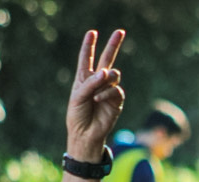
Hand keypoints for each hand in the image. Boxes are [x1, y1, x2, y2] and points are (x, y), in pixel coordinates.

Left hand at [65, 29, 125, 161]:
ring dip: (106, 80)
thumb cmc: (78, 115)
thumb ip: (91, 82)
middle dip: (113, 45)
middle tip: (120, 31)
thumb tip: (107, 73)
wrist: (86, 134)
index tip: (92, 33)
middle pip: (107, 59)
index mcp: (84, 78)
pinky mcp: (117, 101)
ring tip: (96, 92)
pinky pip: (116, 90)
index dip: (89, 45)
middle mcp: (98, 81)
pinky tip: (98, 100)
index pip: (87, 58)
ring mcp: (109, 90)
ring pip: (114, 75)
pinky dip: (106, 94)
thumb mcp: (78, 96)